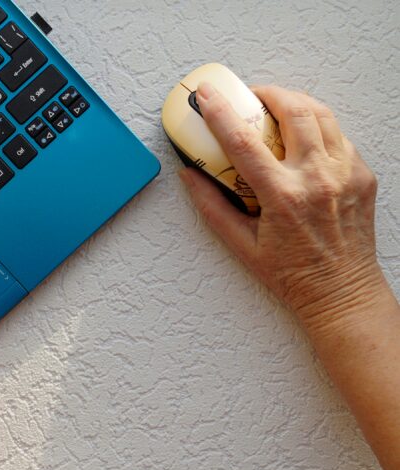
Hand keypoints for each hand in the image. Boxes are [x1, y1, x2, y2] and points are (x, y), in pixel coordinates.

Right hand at [179, 83, 386, 330]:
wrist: (341, 292)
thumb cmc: (293, 275)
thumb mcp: (241, 245)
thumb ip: (211, 206)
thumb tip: (190, 176)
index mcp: (284, 197)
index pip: (244, 142)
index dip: (220, 113)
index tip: (206, 95)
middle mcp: (319, 179)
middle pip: (293, 110)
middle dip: (268, 93)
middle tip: (250, 96)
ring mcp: (346, 173)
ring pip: (322, 114)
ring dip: (295, 103)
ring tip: (276, 108)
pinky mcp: (362, 175)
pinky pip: (338, 135)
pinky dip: (318, 127)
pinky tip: (303, 139)